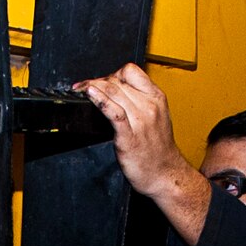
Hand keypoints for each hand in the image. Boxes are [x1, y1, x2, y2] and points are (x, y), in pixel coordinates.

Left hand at [77, 65, 203, 200]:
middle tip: (83, 87)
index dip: (113, 73)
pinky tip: (89, 94)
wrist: (165, 175)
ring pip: (112, 91)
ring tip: (80, 89)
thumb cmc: (158, 149)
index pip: (131, 71)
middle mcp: (149, 106)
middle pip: (117, 80)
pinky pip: (113, 112)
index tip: (102, 81)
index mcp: (156, 98)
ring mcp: (139, 121)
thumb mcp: (157, 116)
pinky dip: (99, 100)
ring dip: (92, 87)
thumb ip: (141, 101)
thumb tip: (118, 91)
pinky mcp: (129, 136)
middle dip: (97, 81)